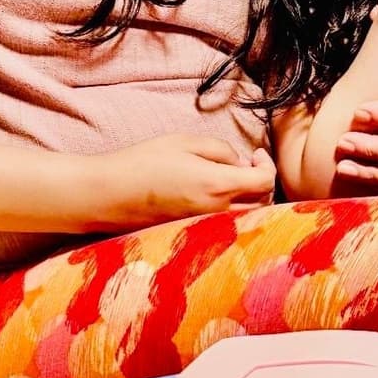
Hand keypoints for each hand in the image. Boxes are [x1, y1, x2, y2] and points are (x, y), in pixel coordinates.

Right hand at [92, 134, 275, 229]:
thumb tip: (239, 163)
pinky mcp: (193, 235)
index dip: (267, 164)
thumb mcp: (185, 142)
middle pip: (261, 203)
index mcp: (217, 186)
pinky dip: (231, 212)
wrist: (109, 195)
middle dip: (260, 182)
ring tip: (229, 179)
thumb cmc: (144, 162)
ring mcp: (205, 228)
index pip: (265, 182)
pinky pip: (225, 226)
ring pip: (245, 219)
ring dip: (248, 199)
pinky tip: (213, 194)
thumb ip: (220, 150)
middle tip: (245, 164)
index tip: (256, 153)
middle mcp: (216, 212)